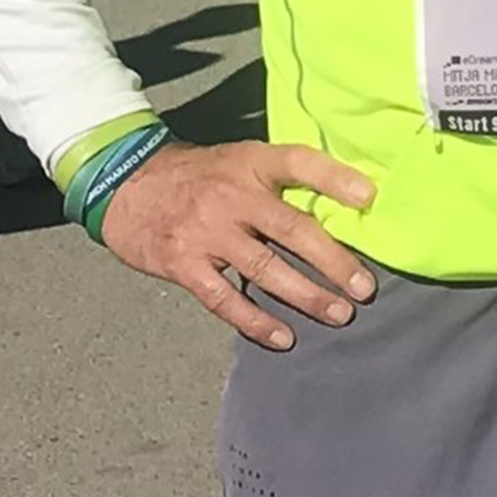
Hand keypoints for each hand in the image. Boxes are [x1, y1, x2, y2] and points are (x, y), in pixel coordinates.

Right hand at [96, 140, 378, 350]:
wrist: (126, 184)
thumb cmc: (196, 175)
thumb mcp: (236, 159)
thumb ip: (276, 179)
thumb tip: (338, 205)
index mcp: (250, 162)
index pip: (299, 162)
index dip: (335, 178)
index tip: (370, 198)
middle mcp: (233, 195)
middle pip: (292, 228)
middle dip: (333, 261)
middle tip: (364, 287)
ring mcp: (208, 232)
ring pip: (266, 268)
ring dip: (306, 295)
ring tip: (338, 314)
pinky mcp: (185, 264)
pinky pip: (226, 299)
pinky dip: (255, 321)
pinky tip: (283, 337)